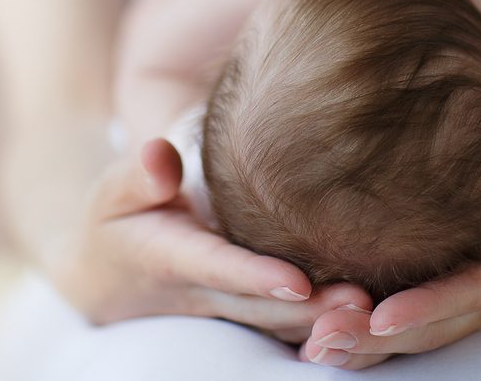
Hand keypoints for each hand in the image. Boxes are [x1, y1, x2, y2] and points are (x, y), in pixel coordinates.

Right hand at [51, 138, 372, 334]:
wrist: (105, 276)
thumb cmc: (117, 220)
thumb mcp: (114, 191)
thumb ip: (140, 175)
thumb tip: (163, 155)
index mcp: (172, 259)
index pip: (219, 269)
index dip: (257, 276)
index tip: (298, 280)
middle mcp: (203, 292)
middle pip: (262, 306)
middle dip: (311, 309)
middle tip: (363, 302)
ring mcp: (225, 309)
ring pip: (277, 324)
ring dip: (323, 323)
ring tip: (375, 311)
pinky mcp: (243, 311)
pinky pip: (281, 325)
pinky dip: (318, 326)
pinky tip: (367, 316)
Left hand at [301, 173, 480, 369]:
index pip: (473, 292)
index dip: (430, 307)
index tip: (381, 318)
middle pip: (435, 327)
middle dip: (379, 338)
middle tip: (323, 340)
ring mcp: (475, 314)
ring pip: (420, 337)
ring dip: (369, 347)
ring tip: (314, 348)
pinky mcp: (457, 313)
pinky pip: (417, 330)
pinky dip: (375, 341)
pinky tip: (323, 343)